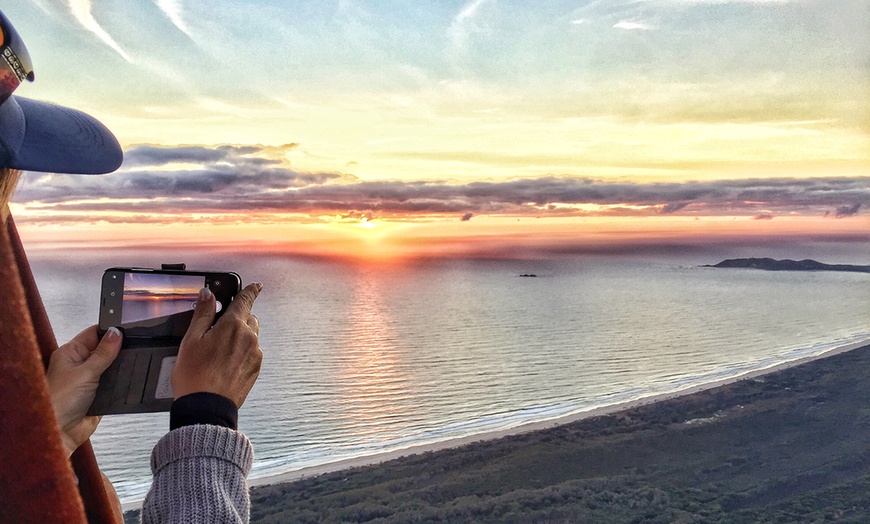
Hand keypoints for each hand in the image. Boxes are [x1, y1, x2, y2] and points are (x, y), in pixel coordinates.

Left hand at [46, 326, 121, 456]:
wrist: (60, 432)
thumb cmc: (60, 402)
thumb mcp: (85, 372)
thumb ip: (104, 353)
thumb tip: (116, 333)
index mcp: (71, 353)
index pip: (93, 333)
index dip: (109, 330)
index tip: (126, 328)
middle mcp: (80, 364)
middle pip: (105, 349)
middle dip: (118, 349)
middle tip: (133, 346)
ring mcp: (90, 379)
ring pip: (112, 365)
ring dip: (120, 366)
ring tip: (130, 363)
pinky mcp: (100, 393)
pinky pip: (115, 382)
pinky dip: (122, 381)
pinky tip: (129, 378)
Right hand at [172, 283, 262, 407]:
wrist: (206, 407)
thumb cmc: (195, 375)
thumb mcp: (192, 339)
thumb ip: (203, 313)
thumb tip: (208, 294)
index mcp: (233, 326)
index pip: (246, 300)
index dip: (251, 291)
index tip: (257, 286)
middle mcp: (249, 338)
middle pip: (249, 319)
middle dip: (238, 319)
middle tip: (219, 329)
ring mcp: (255, 354)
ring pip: (251, 336)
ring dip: (240, 336)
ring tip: (219, 351)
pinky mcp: (256, 369)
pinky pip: (252, 352)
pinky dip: (242, 352)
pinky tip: (225, 363)